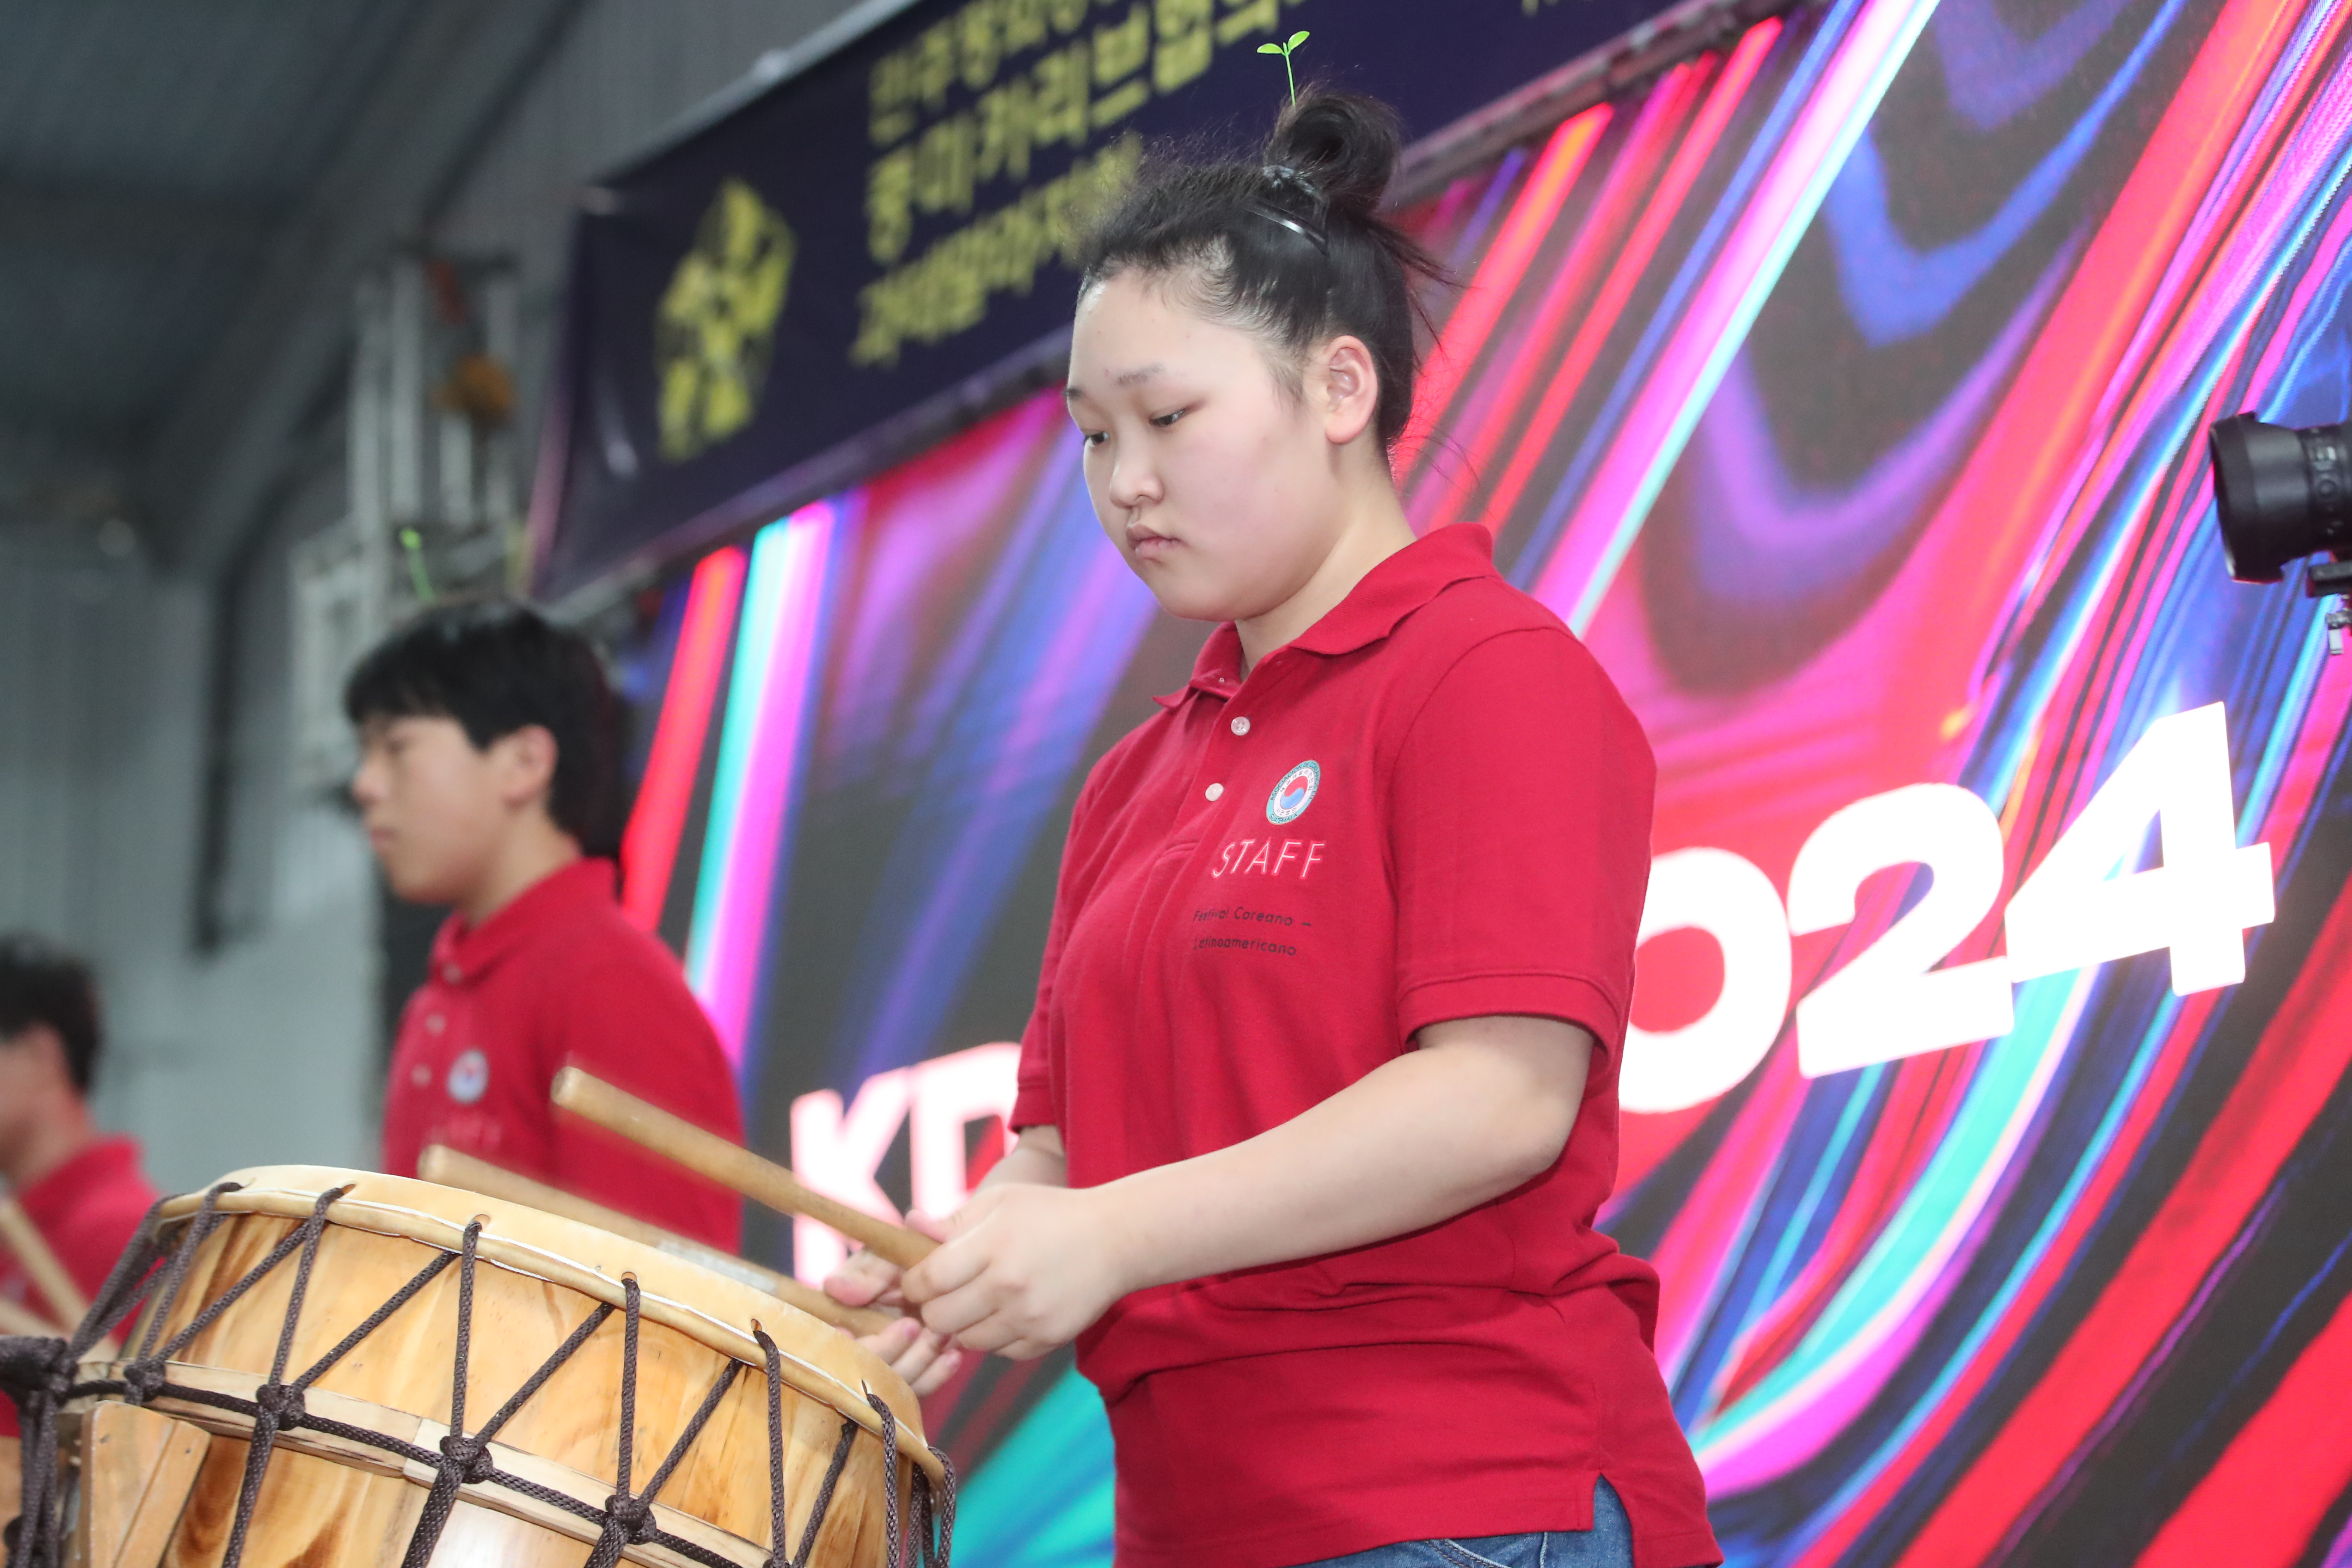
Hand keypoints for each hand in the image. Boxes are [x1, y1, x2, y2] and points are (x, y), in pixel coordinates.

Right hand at [828, 1213, 963, 1396]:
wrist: (948, 1264)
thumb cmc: (905, 1257)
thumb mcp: (883, 1257)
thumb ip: (864, 1271)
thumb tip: (835, 1287)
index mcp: (837, 1323)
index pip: (831, 1348)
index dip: (839, 1347)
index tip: (849, 1334)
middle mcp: (857, 1350)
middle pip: (862, 1372)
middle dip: (885, 1351)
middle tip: (912, 1326)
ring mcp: (886, 1365)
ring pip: (892, 1385)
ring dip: (916, 1360)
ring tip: (940, 1334)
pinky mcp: (913, 1375)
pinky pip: (919, 1387)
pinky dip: (936, 1374)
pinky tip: (953, 1356)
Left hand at [900, 1184, 1129, 1359]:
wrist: (1116, 1239)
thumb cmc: (1051, 1213)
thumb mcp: (1001, 1201)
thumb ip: (953, 1220)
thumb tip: (908, 1227)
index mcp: (992, 1245)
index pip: (928, 1280)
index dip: (913, 1283)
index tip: (918, 1278)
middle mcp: (1009, 1285)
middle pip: (939, 1318)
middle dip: (933, 1307)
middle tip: (944, 1293)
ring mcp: (1029, 1317)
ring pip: (966, 1340)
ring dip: (963, 1324)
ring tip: (978, 1299)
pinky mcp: (1046, 1340)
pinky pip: (999, 1352)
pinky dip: (995, 1337)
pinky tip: (1008, 1311)